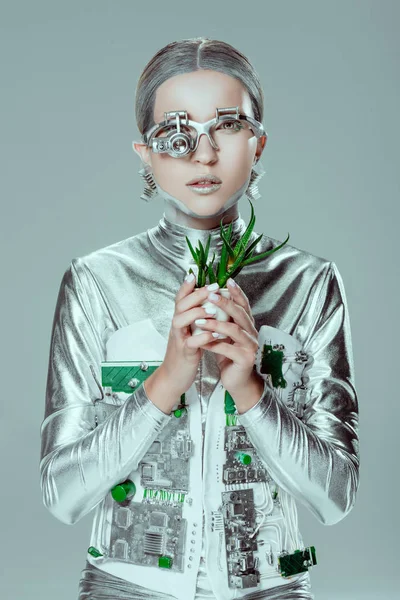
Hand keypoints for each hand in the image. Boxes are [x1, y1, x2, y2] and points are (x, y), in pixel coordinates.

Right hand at [160, 275, 224, 397]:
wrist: (173, 377)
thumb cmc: (184, 353)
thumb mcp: (188, 332)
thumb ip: (194, 318)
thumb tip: (206, 302)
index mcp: (179, 321)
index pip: (180, 299)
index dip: (186, 287)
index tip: (194, 274)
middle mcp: (176, 328)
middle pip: (180, 306)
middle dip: (196, 294)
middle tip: (213, 286)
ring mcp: (178, 340)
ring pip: (180, 321)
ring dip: (196, 313)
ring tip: (212, 309)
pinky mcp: (184, 354)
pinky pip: (190, 343)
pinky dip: (202, 338)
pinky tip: (215, 334)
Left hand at [193, 278, 259, 396]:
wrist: (238, 381)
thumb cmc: (230, 356)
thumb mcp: (226, 336)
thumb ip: (223, 320)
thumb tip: (210, 300)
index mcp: (247, 326)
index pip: (244, 305)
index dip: (237, 293)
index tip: (227, 281)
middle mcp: (252, 333)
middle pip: (240, 314)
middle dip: (225, 303)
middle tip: (210, 295)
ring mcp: (250, 346)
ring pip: (234, 330)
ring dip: (216, 324)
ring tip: (200, 320)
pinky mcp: (245, 359)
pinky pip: (228, 349)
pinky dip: (214, 344)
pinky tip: (203, 342)